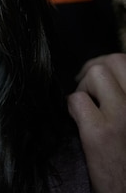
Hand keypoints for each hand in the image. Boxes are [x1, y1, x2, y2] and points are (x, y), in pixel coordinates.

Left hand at [68, 53, 125, 192]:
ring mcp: (125, 116)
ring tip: (87, 107)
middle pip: (114, 60)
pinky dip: (72, 107)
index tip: (99, 73)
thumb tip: (106, 74)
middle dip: (94, 68)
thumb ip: (125, 97)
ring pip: (96, 74)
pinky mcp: (101, 133)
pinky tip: (79, 122)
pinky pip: (77, 100)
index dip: (109, 63)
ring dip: (85, 87)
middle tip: (85, 85)